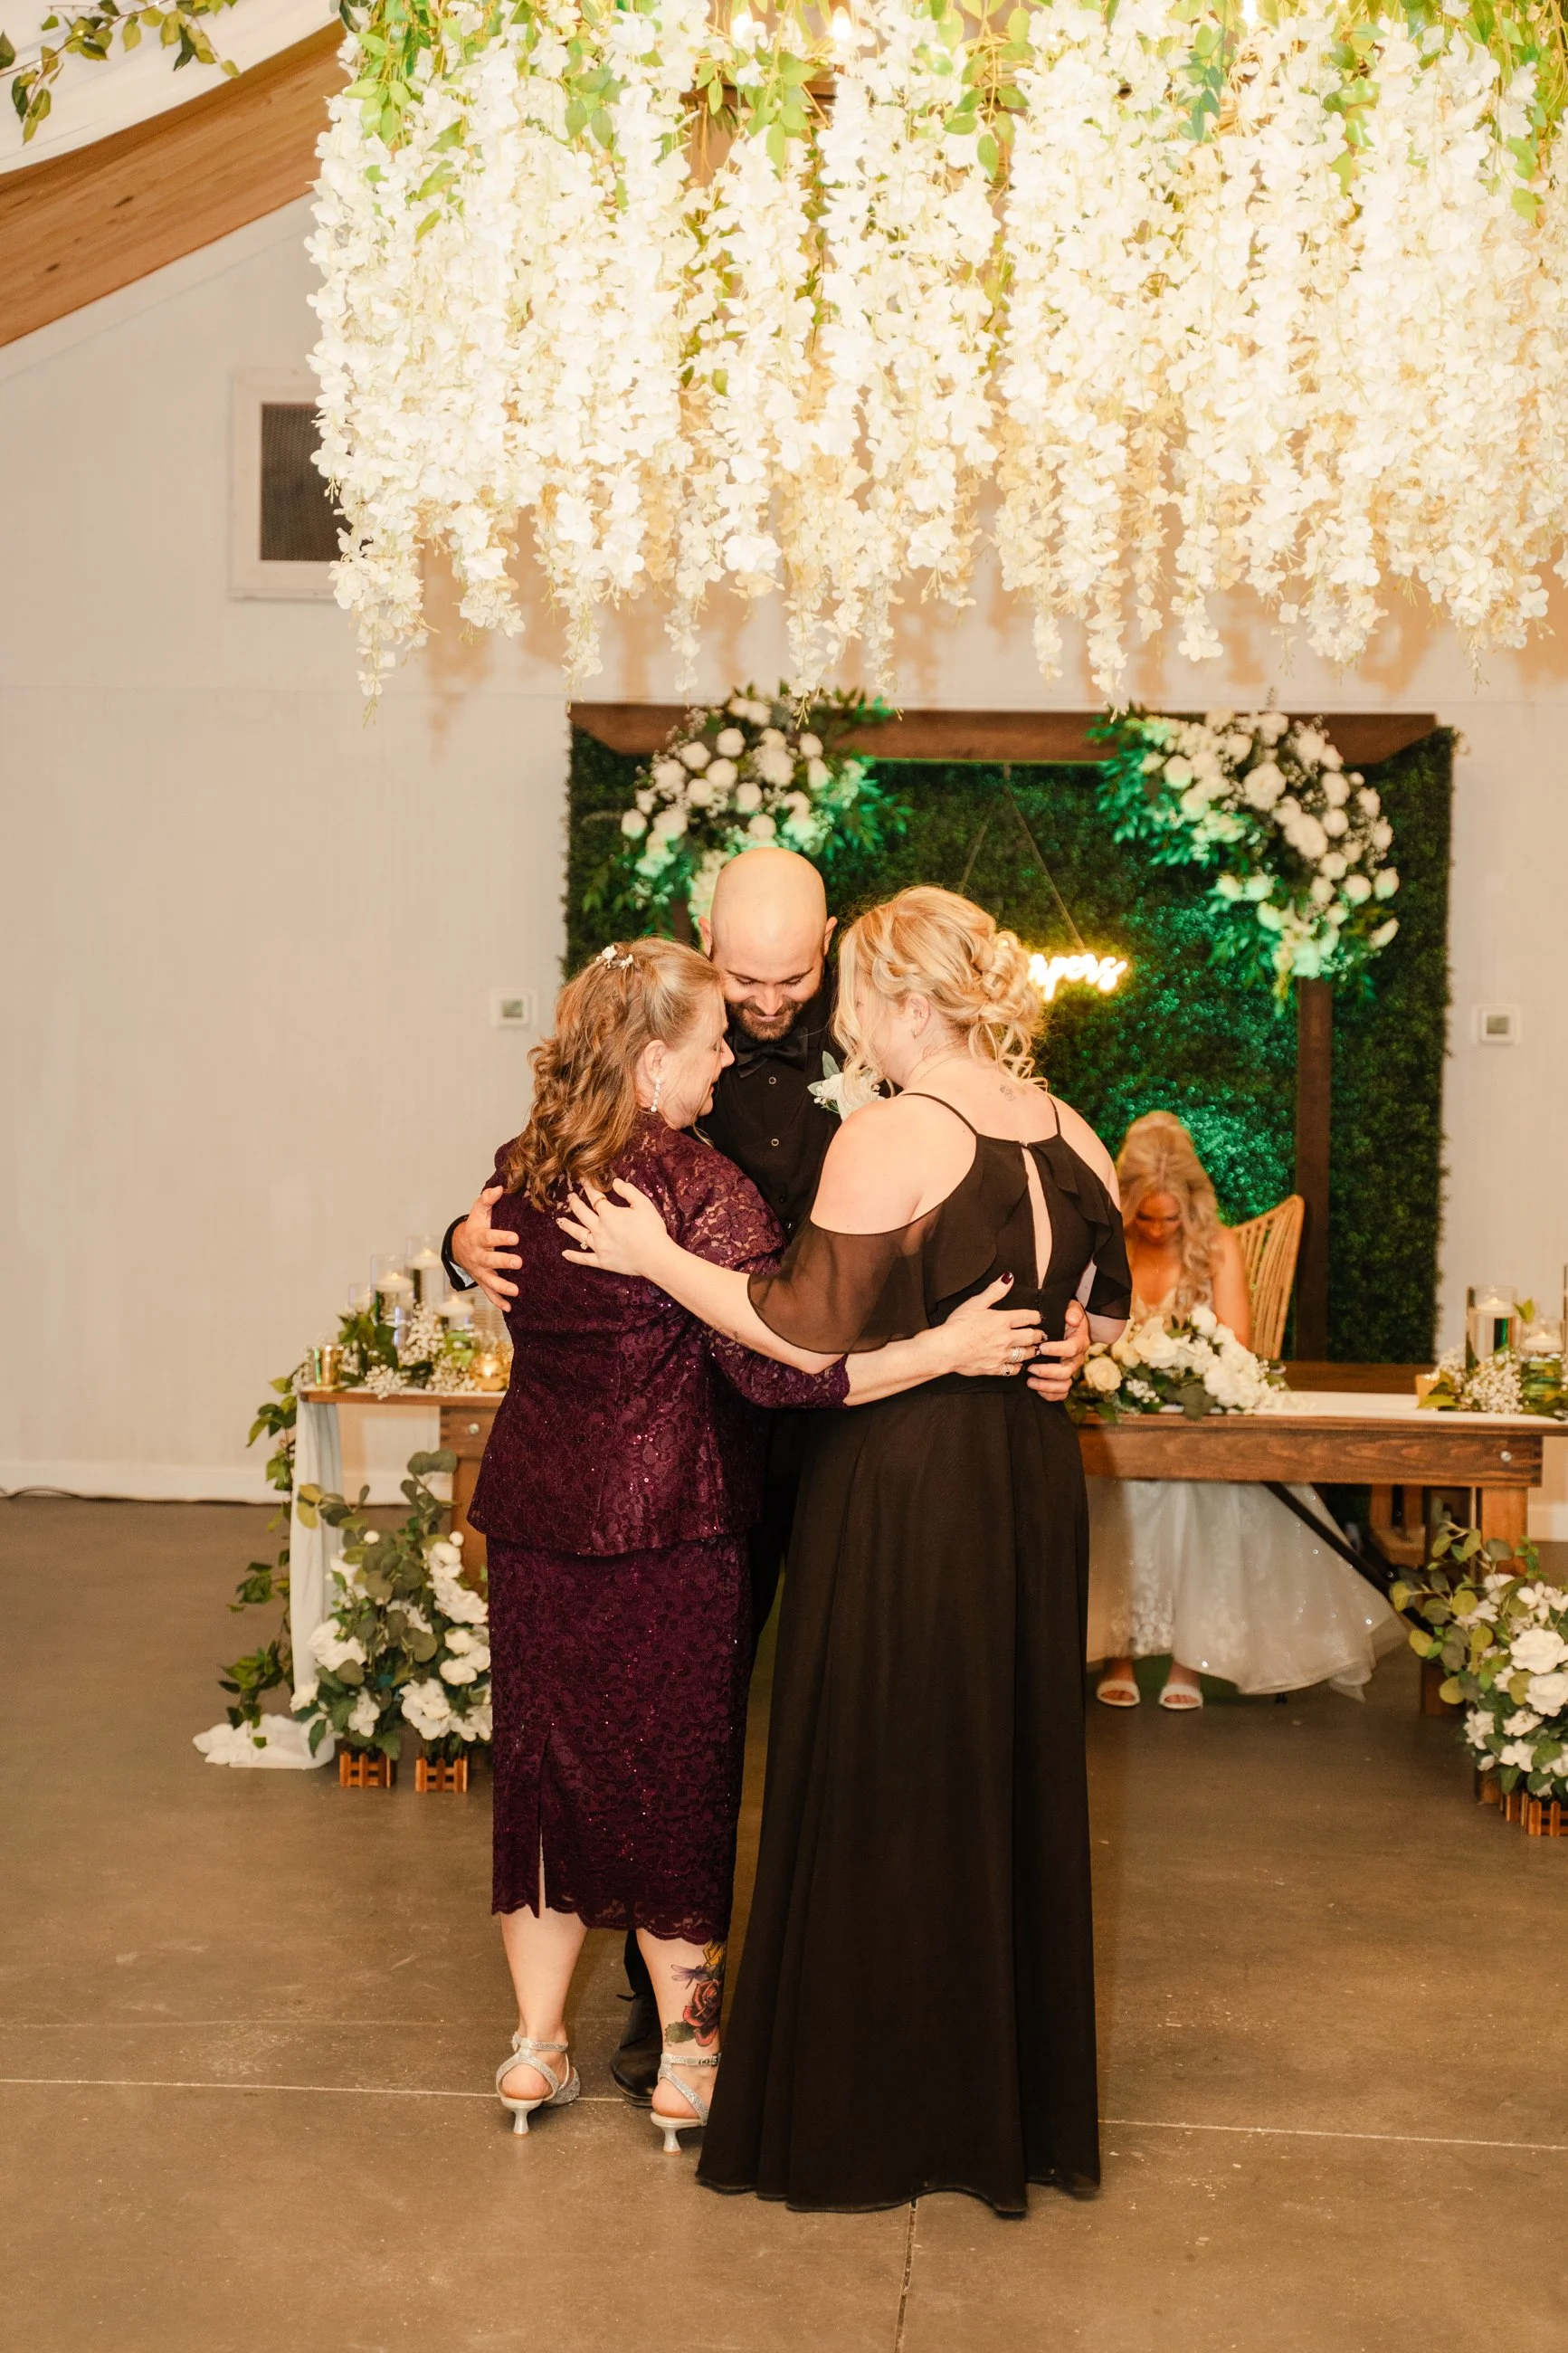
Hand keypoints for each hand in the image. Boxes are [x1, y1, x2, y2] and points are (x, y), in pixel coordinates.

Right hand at [453, 1185, 520, 1308]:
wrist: (459, 1245)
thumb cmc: (475, 1226)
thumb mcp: (478, 1211)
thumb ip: (488, 1200)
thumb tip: (500, 1188)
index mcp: (478, 1237)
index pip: (490, 1237)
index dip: (501, 1238)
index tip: (515, 1238)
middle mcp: (478, 1256)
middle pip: (490, 1260)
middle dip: (504, 1263)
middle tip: (519, 1263)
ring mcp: (480, 1271)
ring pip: (490, 1280)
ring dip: (502, 1287)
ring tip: (516, 1291)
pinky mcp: (483, 1281)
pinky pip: (489, 1293)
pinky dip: (498, 1301)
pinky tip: (509, 1307)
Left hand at [558, 1179, 673, 1279]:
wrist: (655, 1257)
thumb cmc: (652, 1229)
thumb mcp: (643, 1204)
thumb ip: (628, 1191)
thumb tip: (615, 1182)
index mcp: (609, 1214)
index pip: (595, 1197)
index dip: (588, 1187)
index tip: (583, 1180)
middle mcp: (599, 1228)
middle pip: (582, 1213)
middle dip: (575, 1203)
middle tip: (570, 1197)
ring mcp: (599, 1246)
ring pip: (578, 1234)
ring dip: (567, 1226)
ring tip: (559, 1221)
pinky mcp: (602, 1261)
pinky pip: (584, 1258)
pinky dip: (574, 1256)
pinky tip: (564, 1254)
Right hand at [942, 1277, 1043, 1378]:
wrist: (946, 1349)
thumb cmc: (958, 1325)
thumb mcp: (976, 1303)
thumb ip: (995, 1291)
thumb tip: (1009, 1278)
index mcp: (1002, 1320)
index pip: (1027, 1317)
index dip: (1035, 1317)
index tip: (1037, 1317)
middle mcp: (1006, 1338)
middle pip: (1031, 1336)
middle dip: (1037, 1335)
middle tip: (1040, 1334)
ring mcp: (1001, 1355)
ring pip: (1025, 1354)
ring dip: (1032, 1351)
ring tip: (1034, 1349)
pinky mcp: (994, 1368)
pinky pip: (1012, 1369)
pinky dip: (1018, 1367)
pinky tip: (1018, 1365)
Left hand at [1028, 1298, 1089, 1402]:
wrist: (1067, 1324)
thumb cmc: (1066, 1315)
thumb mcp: (1071, 1307)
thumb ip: (1073, 1311)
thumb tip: (1071, 1319)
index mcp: (1079, 1341)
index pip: (1071, 1349)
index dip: (1057, 1350)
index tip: (1041, 1347)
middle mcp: (1077, 1358)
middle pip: (1067, 1371)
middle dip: (1048, 1371)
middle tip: (1031, 1368)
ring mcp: (1071, 1370)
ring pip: (1064, 1385)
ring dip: (1047, 1386)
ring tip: (1030, 1381)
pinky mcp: (1064, 1379)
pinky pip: (1061, 1393)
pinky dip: (1050, 1395)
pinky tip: (1037, 1390)